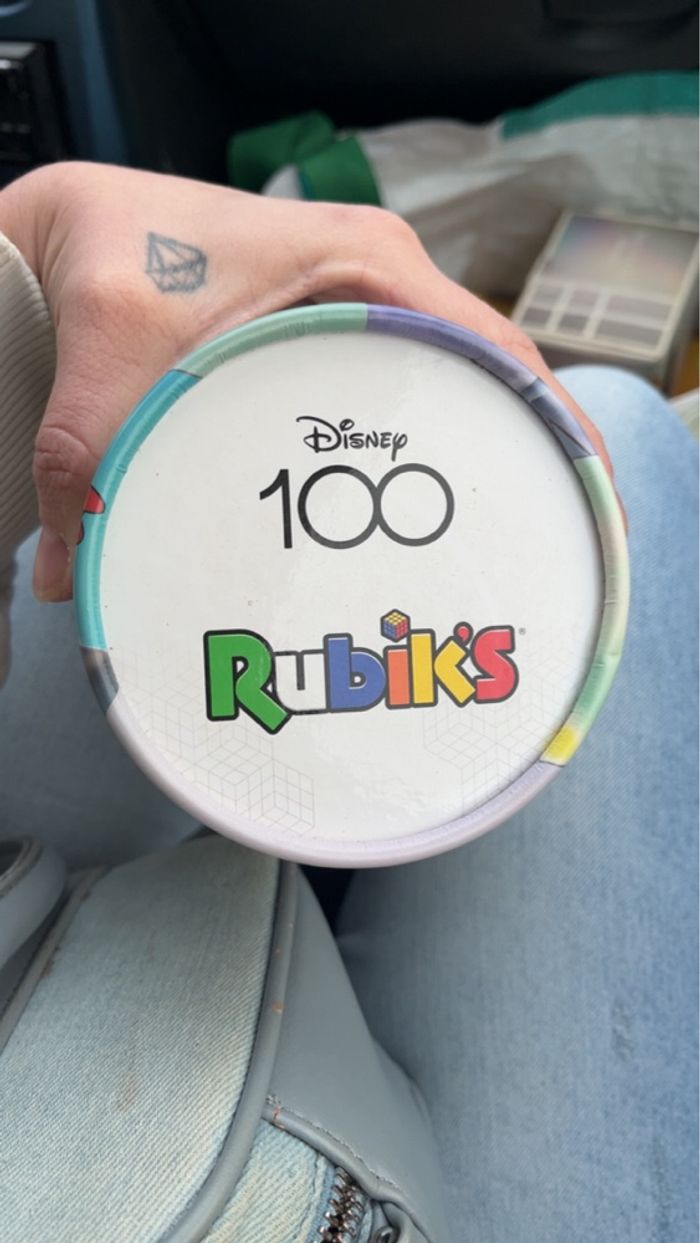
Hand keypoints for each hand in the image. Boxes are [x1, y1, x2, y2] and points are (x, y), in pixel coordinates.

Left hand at [0, 161, 616, 601]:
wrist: (88, 218)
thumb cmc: (111, 257)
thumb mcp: (107, 350)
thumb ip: (90, 457)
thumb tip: (75, 576)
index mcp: (363, 262)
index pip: (492, 345)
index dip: (547, 421)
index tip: (582, 493)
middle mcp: (385, 275)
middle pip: (495, 369)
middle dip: (536, 449)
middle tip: (563, 537)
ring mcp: (371, 300)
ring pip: (461, 379)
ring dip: (492, 446)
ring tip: (521, 535)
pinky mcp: (344, 329)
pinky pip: (417, 382)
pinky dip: (440, 435)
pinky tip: (437, 502)